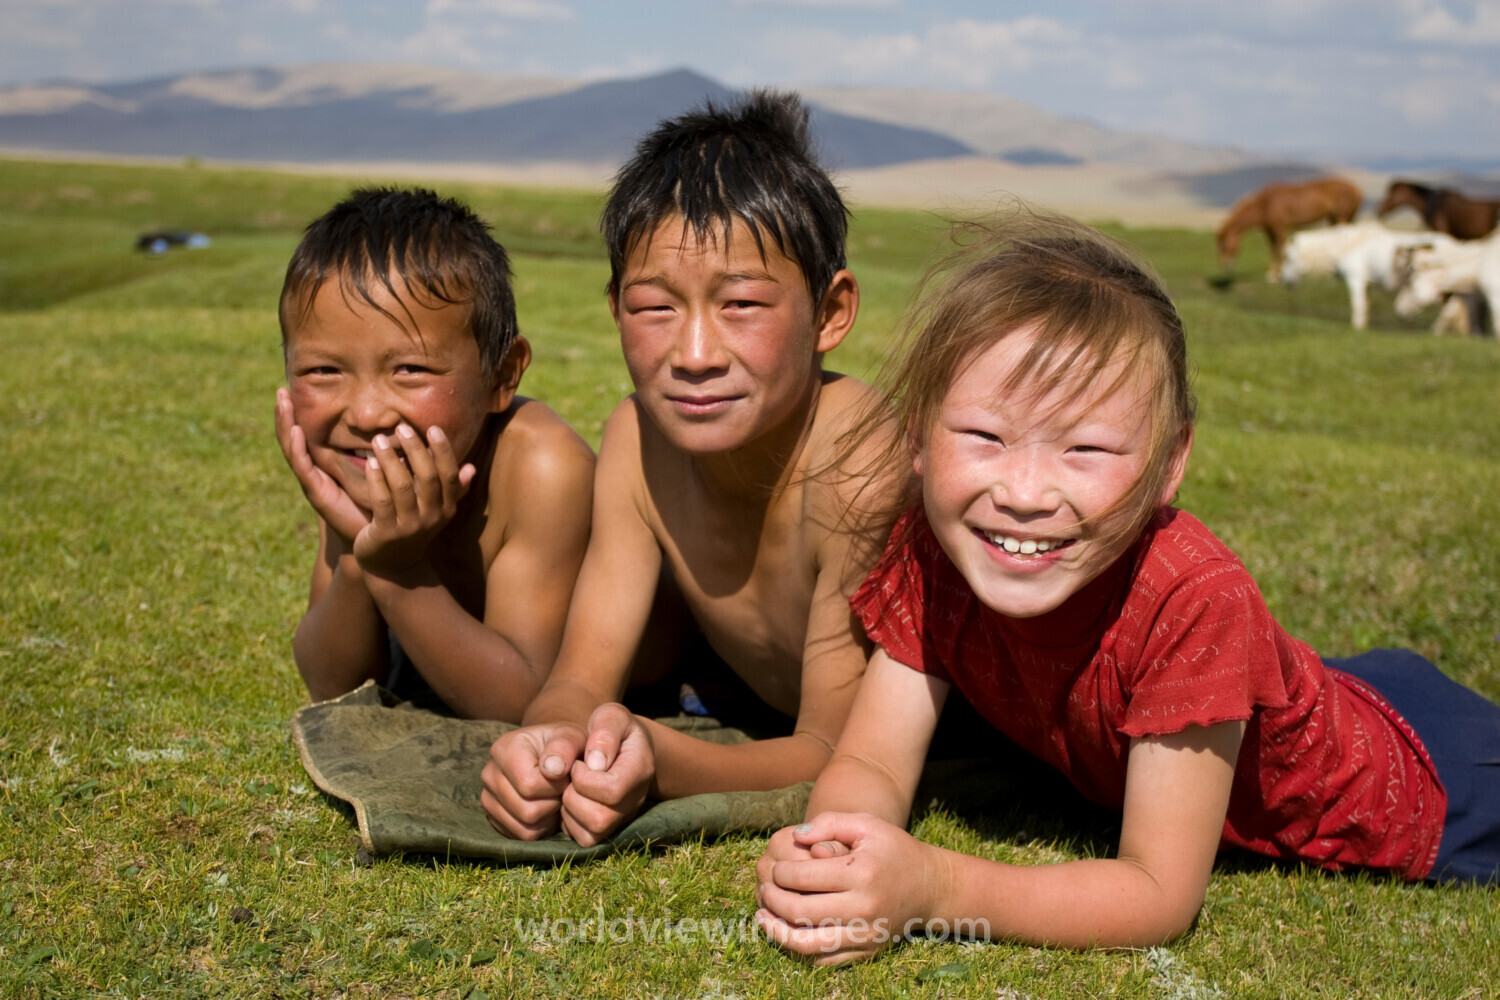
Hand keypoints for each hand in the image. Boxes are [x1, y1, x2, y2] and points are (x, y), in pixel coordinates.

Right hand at [275, 388, 369, 543]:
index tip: (295, 388)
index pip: (306, 433)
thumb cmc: (377, 502)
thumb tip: (393, 422)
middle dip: (285, 413)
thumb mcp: (378, 470)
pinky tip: (296, 431)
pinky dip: (297, 447)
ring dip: (285, 424)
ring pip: (292, 448)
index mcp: (324, 464)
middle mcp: (314, 470)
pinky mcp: (316, 492)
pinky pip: (303, 466)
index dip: (300, 413)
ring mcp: (312, 481)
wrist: (374, 535)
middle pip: (292, 437)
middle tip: (282, 390)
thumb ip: (379, 451)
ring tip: (282, 402)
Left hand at [353, 422, 475, 575]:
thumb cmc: (412, 531)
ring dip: (391, 460)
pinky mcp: (387, 533)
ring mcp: (410, 526)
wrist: (393, 568)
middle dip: (415, 450)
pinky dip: (376, 480)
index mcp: (446, 508)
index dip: (443, 451)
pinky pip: (382, 502)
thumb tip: (471, 468)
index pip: (449, 475)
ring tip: (379, 440)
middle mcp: (432, 517)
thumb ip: (453, 490)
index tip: (433, 429)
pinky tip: (370, 463)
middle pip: (428, 477)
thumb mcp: (436, 512)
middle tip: (400, 427)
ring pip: (403, 487)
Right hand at [479, 722, 586, 839]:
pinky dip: (539, 828)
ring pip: (524, 828)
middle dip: (553, 804)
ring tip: (555, 798)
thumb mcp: (572, 737)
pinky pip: (521, 836)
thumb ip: (565, 748)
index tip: (567, 776)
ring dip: (548, 818)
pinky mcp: (493, 817)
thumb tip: (552, 770)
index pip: (529, 785)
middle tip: (563, 790)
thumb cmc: (566, 746)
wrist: (556, 754)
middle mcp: (489, 774)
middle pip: (526, 811)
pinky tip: (546, 808)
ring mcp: (488, 798)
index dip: (556, 786)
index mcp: (504, 748)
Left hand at [559, 703, 654, 846]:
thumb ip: (605, 733)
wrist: (623, 746)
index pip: (612, 790)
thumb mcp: (611, 717)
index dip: (585, 779)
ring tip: (570, 789)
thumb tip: (595, 763)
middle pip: (600, 819)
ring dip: (570, 811)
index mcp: (640, 770)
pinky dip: (570, 823)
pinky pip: (585, 839)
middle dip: (574, 797)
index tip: (578, 763)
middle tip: (570, 778)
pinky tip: (570, 800)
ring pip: (592, 834)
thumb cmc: (613, 729)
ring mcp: (623, 817)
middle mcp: (635, 800)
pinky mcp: (609, 829)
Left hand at [755, 812, 943, 965]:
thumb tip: (795, 836)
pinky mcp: (866, 951)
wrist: (929, 887)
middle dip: (773, 899)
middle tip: (765, 888)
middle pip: (800, 911)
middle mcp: (863, 907)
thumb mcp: (867, 825)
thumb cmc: (893, 850)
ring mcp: (865, 934)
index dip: (780, 873)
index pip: (803, 877)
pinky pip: (823, 959)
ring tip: (762, 917)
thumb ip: (829, 823)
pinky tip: (785, 932)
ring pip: (807, 943)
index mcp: (860, 873)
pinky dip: (798, 948)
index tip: (775, 868)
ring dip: (777, 931)